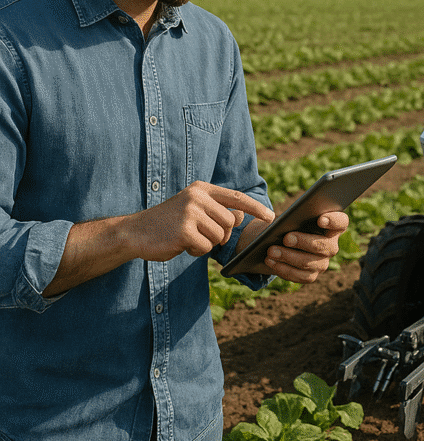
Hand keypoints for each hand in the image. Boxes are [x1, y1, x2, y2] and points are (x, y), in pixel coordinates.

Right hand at [127, 181, 274, 260]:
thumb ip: (217, 211)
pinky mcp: (185, 230)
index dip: (256, 208)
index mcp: (202, 189)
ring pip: (219, 236)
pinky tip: (180, 244)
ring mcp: (191, 212)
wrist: (134, 232)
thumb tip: (241, 216)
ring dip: (206, 243)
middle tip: (200, 235)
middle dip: (220, 234)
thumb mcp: (194, 210)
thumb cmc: (168, 223)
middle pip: (229, 222)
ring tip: (187, 238)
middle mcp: (198, 197)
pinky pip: (205, 247)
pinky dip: (196, 251)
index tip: (271, 217)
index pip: (236, 197)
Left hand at [237, 211, 348, 283]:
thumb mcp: (293, 216)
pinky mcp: (312, 275)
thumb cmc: (290, 223)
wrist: (280, 241)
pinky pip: (299, 276)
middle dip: (303, 242)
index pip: (341, 222)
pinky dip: (283, 268)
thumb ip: (294, 216)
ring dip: (288, 257)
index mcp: (331, 226)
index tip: (320, 219)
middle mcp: (331, 246)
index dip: (333, 221)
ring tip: (271, 251)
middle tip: (286, 238)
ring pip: (308, 262)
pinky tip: (271, 262)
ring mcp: (323, 263)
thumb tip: (282, 222)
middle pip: (323, 245)